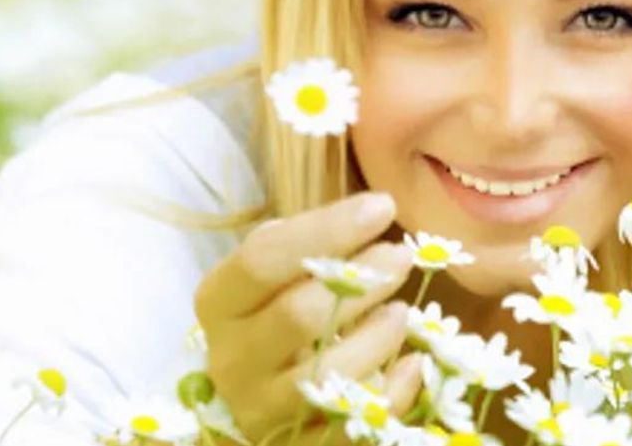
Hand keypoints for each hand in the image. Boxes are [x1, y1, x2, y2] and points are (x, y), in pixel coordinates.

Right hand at [193, 191, 421, 444]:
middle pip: (298, 316)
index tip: (382, 206)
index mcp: (218, 302)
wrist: (257, 391)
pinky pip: (352, 426)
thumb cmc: (274, 311)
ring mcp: (261, 411)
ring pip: (326, 375)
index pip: (263, 260)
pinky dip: (391, 394)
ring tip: (402, 311)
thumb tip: (374, 211)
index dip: (327, 230)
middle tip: (400, 256)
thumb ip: (310, 242)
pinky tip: (413, 364)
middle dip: (360, 281)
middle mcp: (231, 360)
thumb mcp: (277, 271)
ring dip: (376, 338)